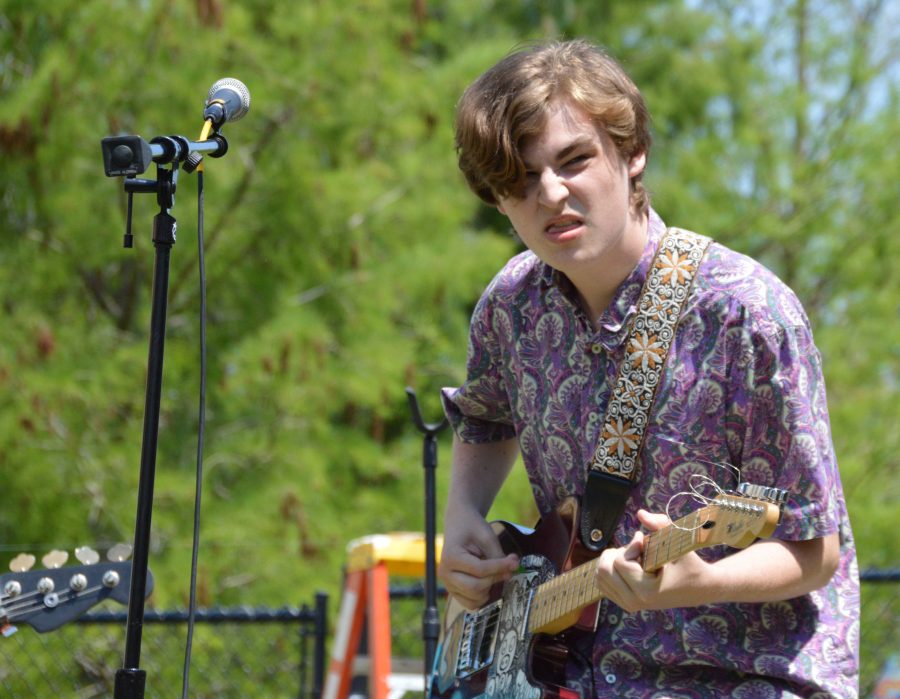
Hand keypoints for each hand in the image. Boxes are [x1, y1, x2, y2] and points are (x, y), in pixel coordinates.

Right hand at [438, 511, 518, 609]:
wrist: (459, 525)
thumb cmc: (472, 528)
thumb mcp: (487, 537)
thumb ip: (498, 556)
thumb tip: (510, 573)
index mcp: (450, 556)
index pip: (479, 569)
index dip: (500, 567)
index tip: (515, 562)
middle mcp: (445, 573)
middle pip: (475, 588)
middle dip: (495, 579)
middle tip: (508, 568)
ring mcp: (447, 584)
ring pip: (474, 599)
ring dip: (490, 588)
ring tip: (494, 572)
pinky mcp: (453, 591)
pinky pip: (471, 604)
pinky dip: (483, 597)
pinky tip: (488, 582)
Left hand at [594, 509, 711, 611]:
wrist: (700, 588)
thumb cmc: (689, 563)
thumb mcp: (679, 542)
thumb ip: (660, 525)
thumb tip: (640, 513)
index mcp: (646, 591)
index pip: (620, 561)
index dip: (631, 546)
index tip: (644, 540)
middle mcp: (634, 602)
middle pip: (603, 570)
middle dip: (617, 552)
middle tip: (636, 548)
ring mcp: (629, 605)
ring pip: (600, 576)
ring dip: (614, 560)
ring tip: (635, 557)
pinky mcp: (626, 604)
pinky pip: (603, 583)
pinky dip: (611, 569)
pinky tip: (630, 565)